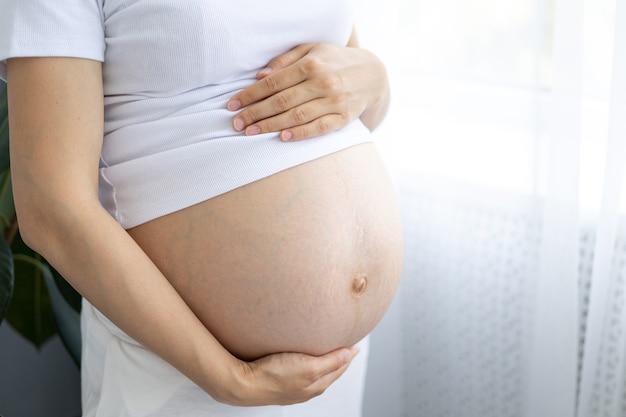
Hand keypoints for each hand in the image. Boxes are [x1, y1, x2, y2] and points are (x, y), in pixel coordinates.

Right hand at [218, 346, 359, 405]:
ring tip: (325, 346)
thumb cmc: (274, 376)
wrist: (243, 384)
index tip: (354, 340)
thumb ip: (331, 361)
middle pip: (329, 370)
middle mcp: (307, 388)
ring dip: (323, 359)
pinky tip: (301, 354)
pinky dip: (307, 361)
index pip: (340, 366)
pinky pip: (300, 370)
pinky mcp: (280, 381)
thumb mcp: (308, 367)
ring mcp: (294, 386)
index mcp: (317, 385)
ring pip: (315, 370)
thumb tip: (350, 354)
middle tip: (343, 341)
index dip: (348, 353)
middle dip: (338, 357)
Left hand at [227, 43, 387, 140]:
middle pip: (281, 101)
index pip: (273, 82)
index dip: (250, 94)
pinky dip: (299, 134)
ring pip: (296, 116)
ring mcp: (333, 102)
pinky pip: (318, 128)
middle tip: (237, 124)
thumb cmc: (335, 61)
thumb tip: (260, 76)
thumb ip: (286, 61)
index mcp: (311, 64)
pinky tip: (282, 137)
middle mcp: (322, 82)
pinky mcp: (343, 118)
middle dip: (255, 113)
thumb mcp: (312, 50)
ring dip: (271, 126)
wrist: (373, 74)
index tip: (233, 105)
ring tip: (251, 133)